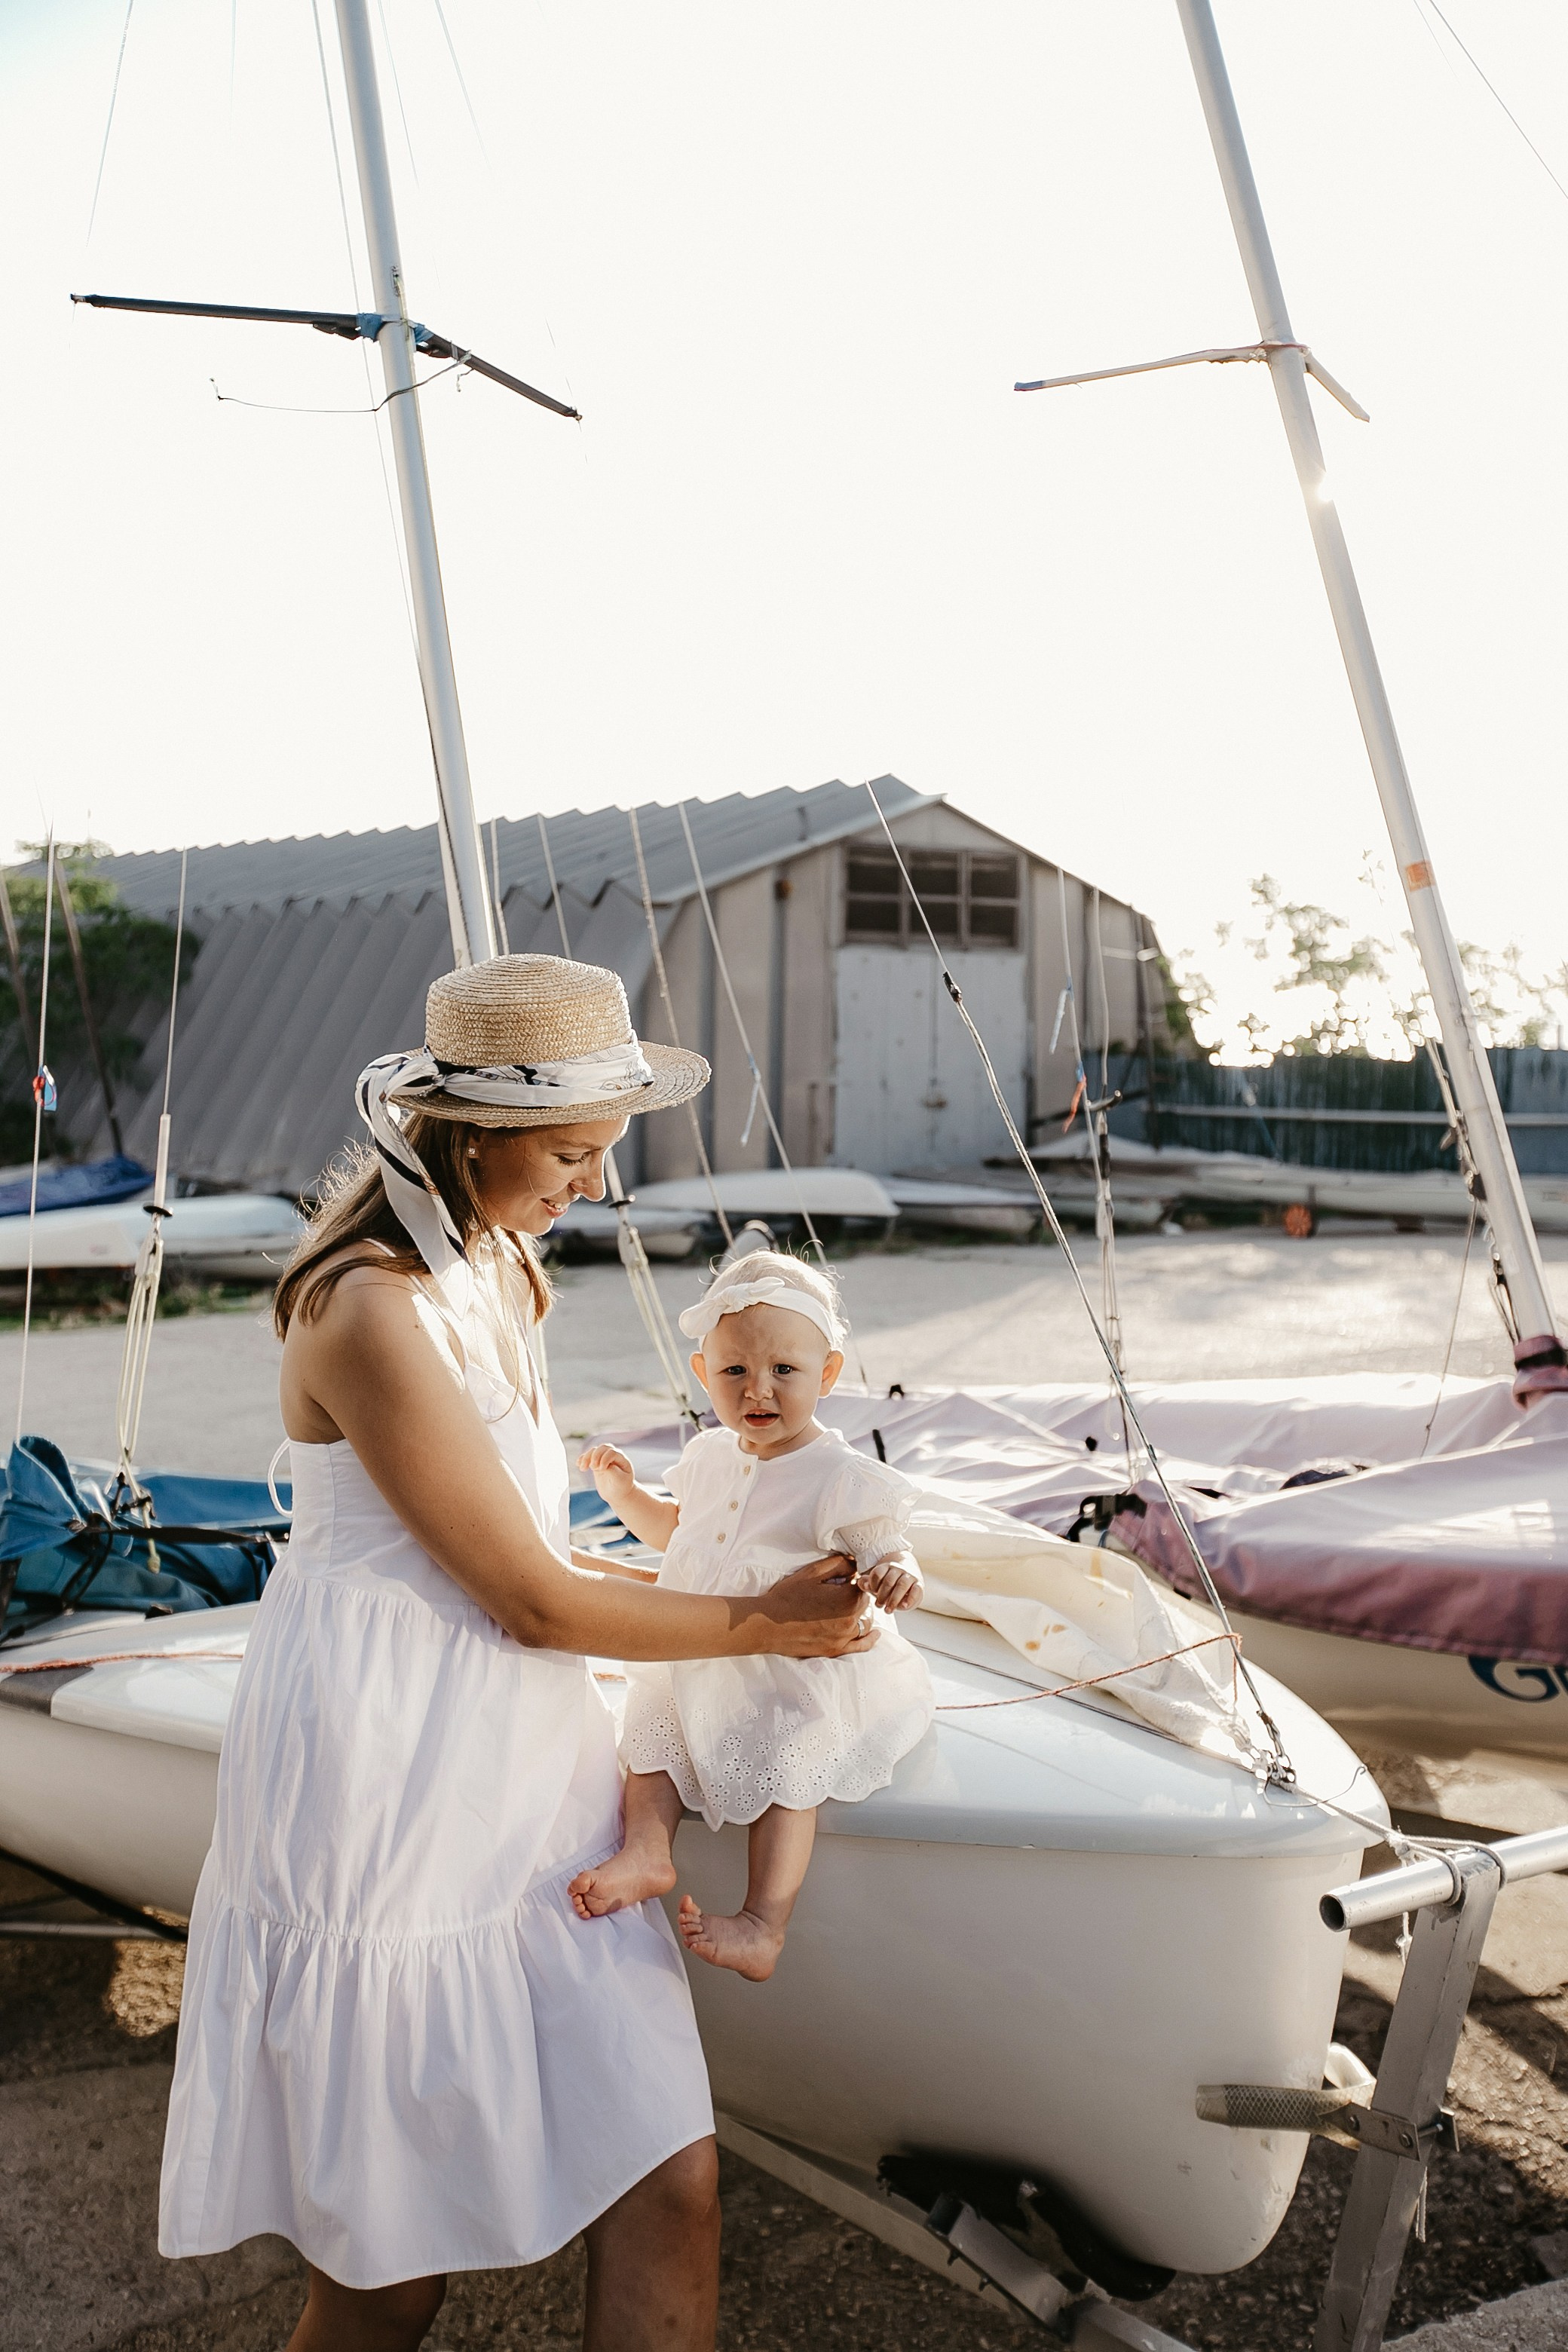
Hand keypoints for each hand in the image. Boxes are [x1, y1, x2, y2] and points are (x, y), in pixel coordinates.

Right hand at [577, 1442, 636, 1509]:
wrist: (617, 1494)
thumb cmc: (620, 1487)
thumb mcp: (619, 1481)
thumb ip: (612, 1471)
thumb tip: (600, 1464)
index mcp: (622, 1458)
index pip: (612, 1452)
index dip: (605, 1459)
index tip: (601, 1470)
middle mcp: (613, 1456)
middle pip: (603, 1448)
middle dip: (595, 1456)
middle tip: (592, 1468)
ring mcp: (604, 1458)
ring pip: (594, 1451)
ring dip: (587, 1457)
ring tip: (583, 1469)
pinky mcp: (596, 1463)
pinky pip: (588, 1456)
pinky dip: (582, 1459)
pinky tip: (578, 1464)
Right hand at [756, 1554, 879, 1657]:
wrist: (768, 1623)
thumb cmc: (788, 1596)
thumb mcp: (812, 1572)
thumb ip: (839, 1564)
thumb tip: (855, 1564)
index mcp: (847, 1598)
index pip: (864, 1586)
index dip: (856, 1580)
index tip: (846, 1579)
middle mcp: (851, 1620)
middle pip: (865, 1604)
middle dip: (856, 1596)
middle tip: (840, 1591)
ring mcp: (844, 1638)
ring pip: (864, 1623)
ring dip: (859, 1614)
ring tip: (845, 1608)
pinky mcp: (836, 1650)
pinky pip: (860, 1645)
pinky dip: (869, 1639)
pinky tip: (875, 1634)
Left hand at [854, 1552, 922, 1611]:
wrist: (910, 1575)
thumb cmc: (889, 1582)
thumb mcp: (877, 1582)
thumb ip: (867, 1583)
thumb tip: (862, 1584)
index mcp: (886, 1567)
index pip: (877, 1573)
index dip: (873, 1584)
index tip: (873, 1592)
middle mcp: (898, 1570)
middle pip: (889, 1581)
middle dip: (882, 1595)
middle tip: (879, 1606)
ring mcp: (909, 1576)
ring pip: (901, 1585)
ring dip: (893, 1599)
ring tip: (888, 1610)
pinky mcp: (918, 1585)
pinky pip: (916, 1590)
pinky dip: (910, 1598)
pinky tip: (903, 1606)